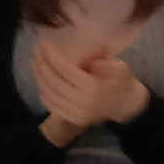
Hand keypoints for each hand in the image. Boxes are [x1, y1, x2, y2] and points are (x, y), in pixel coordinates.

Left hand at [28, 35, 149, 131]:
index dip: (52, 56)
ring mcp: (77, 113)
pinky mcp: (74, 119)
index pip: (65, 69)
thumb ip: (99, 59)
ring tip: (36, 62)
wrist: (127, 105)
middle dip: (42, 64)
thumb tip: (79, 56)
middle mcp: (83, 102)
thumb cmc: (122, 81)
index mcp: (94, 87)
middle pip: (54, 81)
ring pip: (50, 94)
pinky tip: (41, 80)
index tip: (44, 44)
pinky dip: (43, 92)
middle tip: (37, 51)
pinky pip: (52, 106)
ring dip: (39, 77)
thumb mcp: (118, 65)